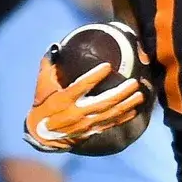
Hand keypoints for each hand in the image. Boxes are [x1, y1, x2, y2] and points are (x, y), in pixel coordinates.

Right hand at [23, 53, 143, 152]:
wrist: (41, 135)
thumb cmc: (43, 105)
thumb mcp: (42, 85)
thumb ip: (49, 65)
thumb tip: (56, 46)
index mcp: (64, 99)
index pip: (81, 87)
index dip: (95, 77)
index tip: (108, 66)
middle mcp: (76, 113)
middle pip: (103, 102)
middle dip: (121, 93)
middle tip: (134, 83)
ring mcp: (85, 123)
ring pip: (110, 114)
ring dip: (127, 104)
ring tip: (140, 95)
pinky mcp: (91, 130)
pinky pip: (110, 123)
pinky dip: (123, 117)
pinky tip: (134, 110)